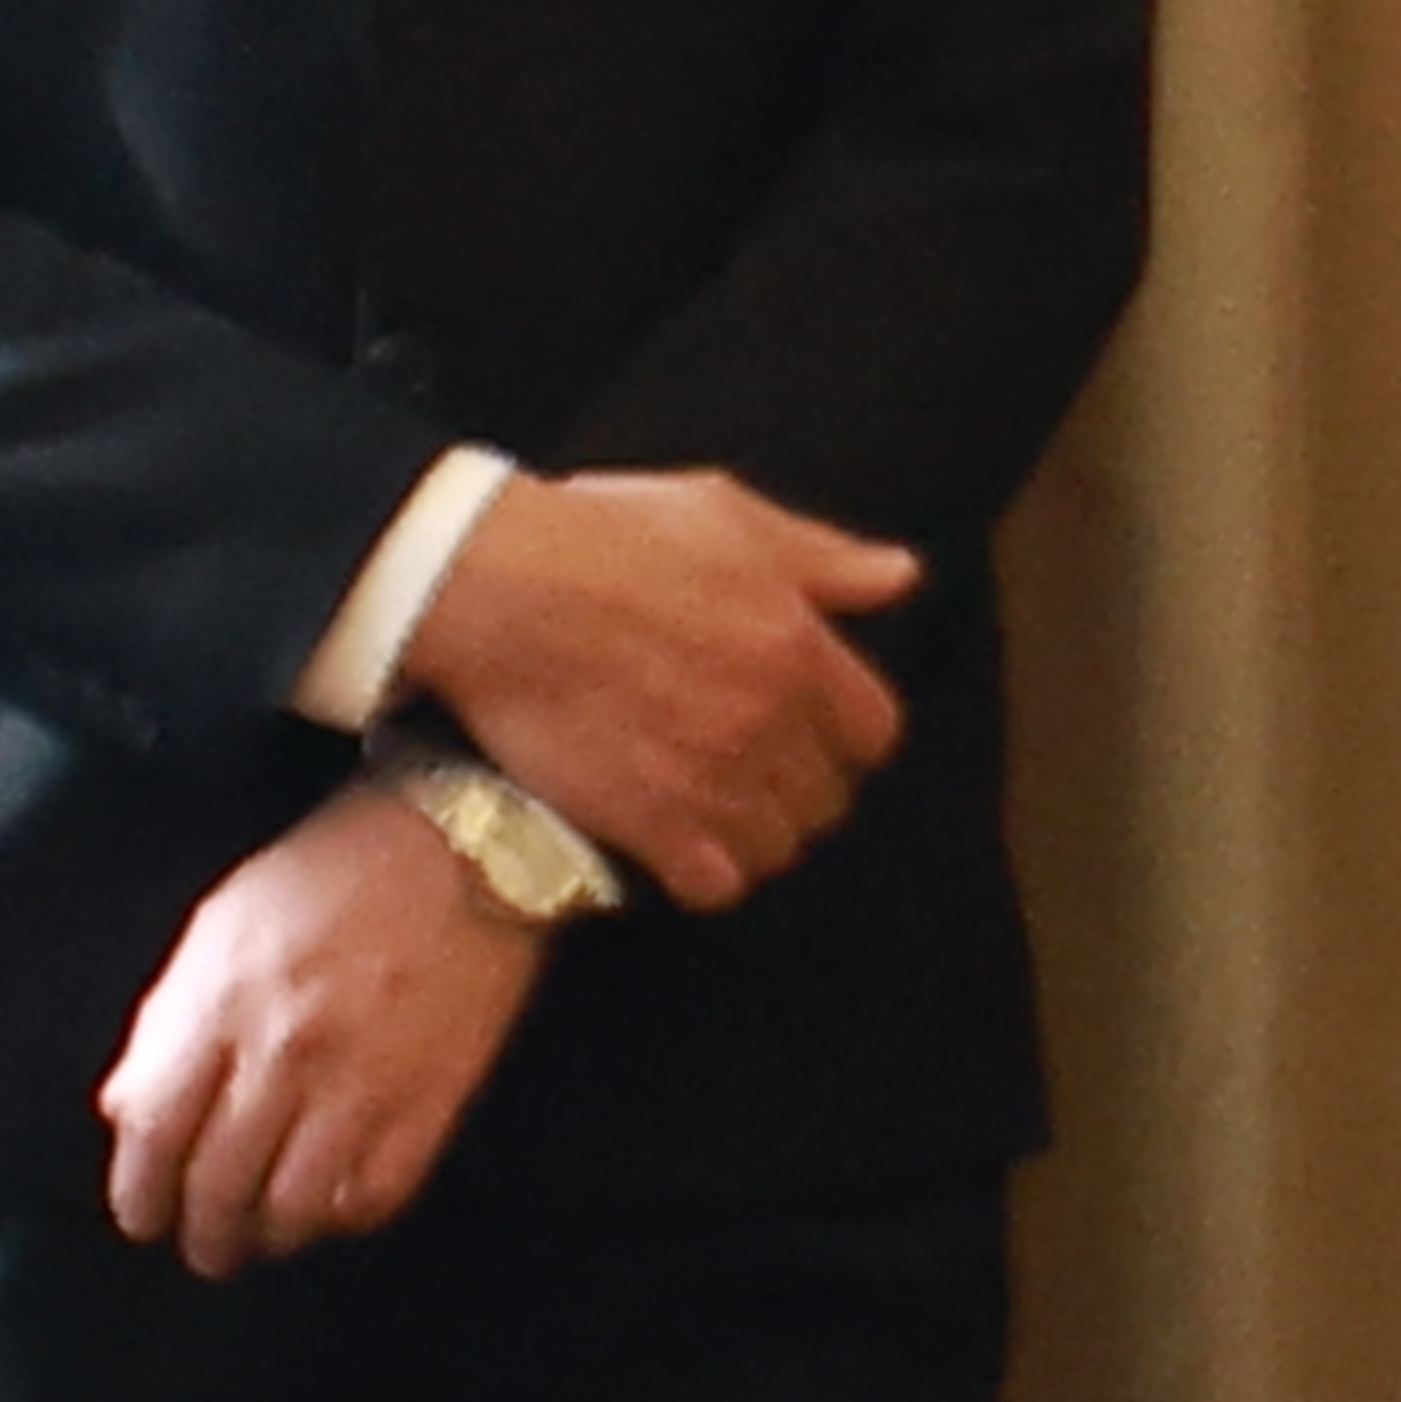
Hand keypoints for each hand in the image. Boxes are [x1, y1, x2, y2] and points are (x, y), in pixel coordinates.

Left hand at [99, 782, 542, 1275]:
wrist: (461, 848)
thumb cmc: (327, 878)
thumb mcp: (218, 928)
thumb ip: (168, 1022)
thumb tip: (128, 1110)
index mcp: (221, 1005)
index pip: (155, 1129)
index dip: (139, 1192)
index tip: (141, 1217)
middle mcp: (285, 1054)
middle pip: (220, 1183)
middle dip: (202, 1234)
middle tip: (203, 1249)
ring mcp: (361, 1083)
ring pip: (296, 1205)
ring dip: (269, 1238)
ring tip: (261, 1241)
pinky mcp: (431, 1101)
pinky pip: (376, 1193)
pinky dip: (344, 1216)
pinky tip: (328, 1210)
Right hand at [392, 466, 916, 908]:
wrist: (498, 588)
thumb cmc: (606, 537)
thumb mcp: (728, 516)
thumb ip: (823, 558)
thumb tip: (901, 576)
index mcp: (798, 648)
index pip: (871, 731)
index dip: (844, 738)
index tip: (811, 735)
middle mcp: (768, 722)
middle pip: (824, 798)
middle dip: (798, 791)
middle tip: (754, 777)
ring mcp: (710, 779)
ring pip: (774, 847)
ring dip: (752, 837)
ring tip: (715, 817)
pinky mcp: (647, 822)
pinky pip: (715, 885)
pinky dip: (706, 876)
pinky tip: (679, 850)